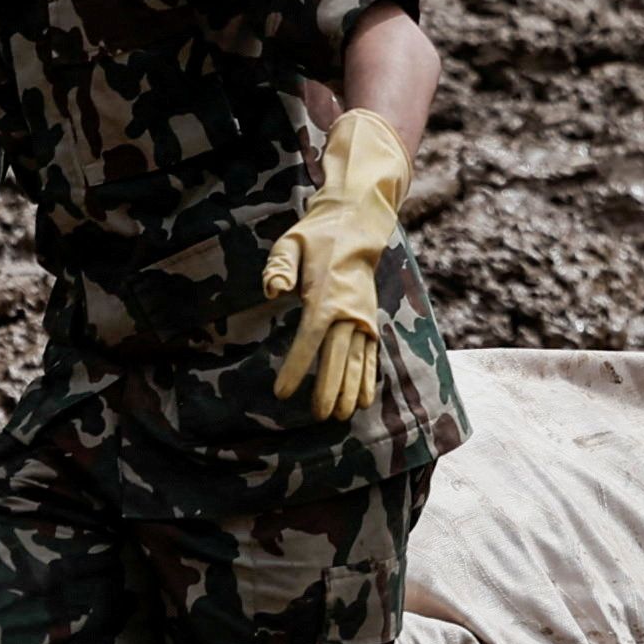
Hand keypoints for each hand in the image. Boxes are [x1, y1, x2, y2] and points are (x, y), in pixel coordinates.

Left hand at [266, 108, 410, 422]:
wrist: (357, 225)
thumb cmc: (317, 236)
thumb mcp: (291, 243)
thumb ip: (280, 267)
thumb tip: (273, 290)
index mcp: (326, 297)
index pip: (309, 340)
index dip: (296, 367)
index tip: (282, 392)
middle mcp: (349, 312)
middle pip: (338, 358)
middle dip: (329, 389)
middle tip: (319, 416)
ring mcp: (363, 318)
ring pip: (358, 361)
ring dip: (351, 390)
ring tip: (342, 417)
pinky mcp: (370, 321)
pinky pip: (371, 355)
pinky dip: (368, 379)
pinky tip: (364, 401)